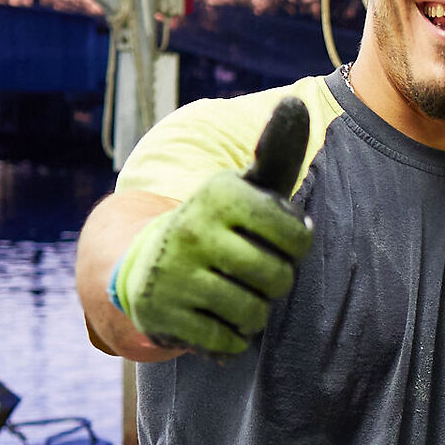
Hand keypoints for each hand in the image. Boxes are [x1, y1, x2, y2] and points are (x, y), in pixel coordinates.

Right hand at [112, 169, 311, 354]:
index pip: (296, 235)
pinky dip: (232, 338)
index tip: (282, 241)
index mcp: (219, 193)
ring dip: (255, 313)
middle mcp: (192, 229)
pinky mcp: (162, 314)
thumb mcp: (244, 188)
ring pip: (252, 312)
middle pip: (277, 278)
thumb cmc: (218, 225)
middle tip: (257, 273)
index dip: (298, 246)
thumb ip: (277, 154)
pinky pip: (226, 341)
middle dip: (276, 282)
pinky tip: (218, 318)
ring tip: (239, 296)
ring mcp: (173, 273)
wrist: (147, 262)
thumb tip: (294, 103)